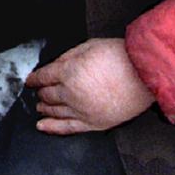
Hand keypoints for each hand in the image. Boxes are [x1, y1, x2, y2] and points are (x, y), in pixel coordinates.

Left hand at [23, 38, 154, 133]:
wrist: (145, 73)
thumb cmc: (120, 57)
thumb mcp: (88, 46)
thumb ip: (67, 57)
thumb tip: (55, 65)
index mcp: (68, 72)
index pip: (43, 77)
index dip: (34, 78)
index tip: (30, 80)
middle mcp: (71, 94)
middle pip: (47, 95)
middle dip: (40, 92)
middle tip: (38, 90)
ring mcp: (82, 111)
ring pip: (54, 111)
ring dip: (44, 107)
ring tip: (40, 105)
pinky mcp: (94, 123)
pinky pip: (67, 128)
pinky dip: (52, 127)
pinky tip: (42, 126)